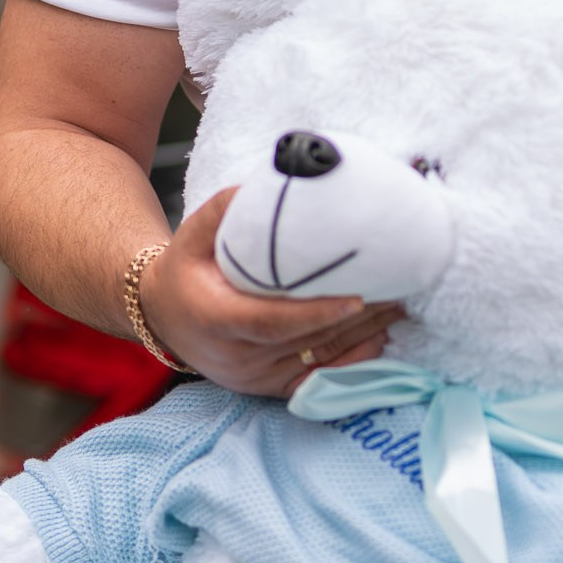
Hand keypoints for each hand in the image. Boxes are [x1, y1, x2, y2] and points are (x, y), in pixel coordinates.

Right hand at [138, 188, 403, 397]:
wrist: (163, 315)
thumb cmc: (186, 266)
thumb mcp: (195, 232)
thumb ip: (231, 208)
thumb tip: (281, 174)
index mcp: (213, 318)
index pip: (270, 322)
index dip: (315, 313)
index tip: (357, 297)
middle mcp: (234, 356)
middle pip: (304, 341)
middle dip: (356, 318)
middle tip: (397, 288)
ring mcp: (252, 378)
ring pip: (317, 360)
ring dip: (363, 335)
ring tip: (399, 303)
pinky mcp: (267, 388)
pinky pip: (316, 381)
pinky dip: (352, 362)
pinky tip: (381, 337)